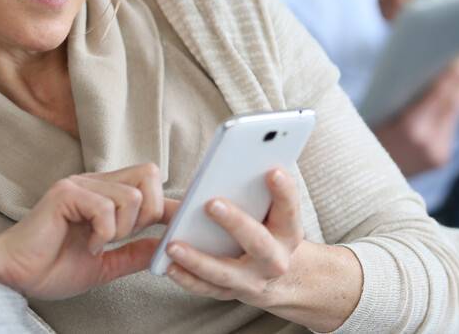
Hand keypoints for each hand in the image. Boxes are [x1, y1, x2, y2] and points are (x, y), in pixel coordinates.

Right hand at [0, 163, 178, 299]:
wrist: (12, 273)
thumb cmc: (49, 267)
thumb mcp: (103, 265)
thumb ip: (131, 253)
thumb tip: (162, 247)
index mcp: (104, 194)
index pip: (149, 183)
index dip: (168, 203)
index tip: (181, 224)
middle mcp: (94, 182)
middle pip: (149, 174)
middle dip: (149, 212)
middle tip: (124, 236)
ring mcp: (79, 184)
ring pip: (132, 196)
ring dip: (121, 228)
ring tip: (98, 242)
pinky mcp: (66, 193)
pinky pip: (105, 208)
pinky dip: (103, 234)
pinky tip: (87, 244)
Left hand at [163, 169, 361, 332]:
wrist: (276, 276)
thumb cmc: (263, 227)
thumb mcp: (268, 210)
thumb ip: (248, 188)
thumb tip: (219, 165)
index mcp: (288, 230)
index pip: (289, 209)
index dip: (284, 191)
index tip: (272, 171)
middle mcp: (275, 259)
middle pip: (258, 242)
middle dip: (235, 222)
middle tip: (211, 203)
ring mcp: (253, 280)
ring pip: (225, 272)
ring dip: (197, 259)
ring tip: (171, 244)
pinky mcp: (232, 294)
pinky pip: (207, 288)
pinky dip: (187, 278)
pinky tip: (169, 266)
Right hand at [374, 54, 458, 175]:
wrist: (363, 180)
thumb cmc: (363, 137)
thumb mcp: (377, 115)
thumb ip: (402, 100)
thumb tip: (426, 76)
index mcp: (409, 128)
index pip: (438, 96)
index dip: (452, 77)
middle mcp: (427, 142)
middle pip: (451, 106)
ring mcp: (436, 153)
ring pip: (452, 116)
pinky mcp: (439, 159)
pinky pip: (448, 128)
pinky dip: (452, 111)